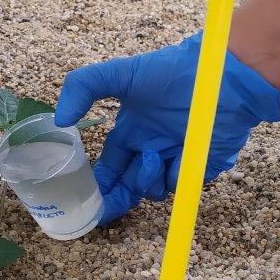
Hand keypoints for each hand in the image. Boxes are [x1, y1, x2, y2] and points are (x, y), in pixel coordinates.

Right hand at [54, 32, 279, 223]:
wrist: (220, 75)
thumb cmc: (170, 71)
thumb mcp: (121, 73)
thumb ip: (84, 87)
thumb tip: (60, 120)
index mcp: (131, 130)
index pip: (110, 165)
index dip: (97, 182)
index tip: (85, 197)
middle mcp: (151, 147)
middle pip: (127, 185)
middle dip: (114, 199)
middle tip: (103, 209)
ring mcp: (175, 158)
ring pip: (151, 188)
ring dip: (145, 179)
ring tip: (152, 155)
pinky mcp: (199, 166)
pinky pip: (179, 186)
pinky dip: (172, 178)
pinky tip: (175, 157)